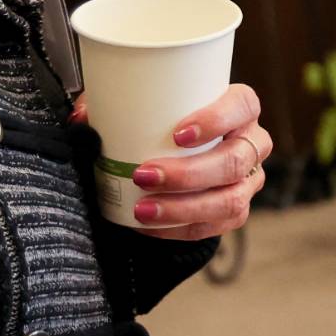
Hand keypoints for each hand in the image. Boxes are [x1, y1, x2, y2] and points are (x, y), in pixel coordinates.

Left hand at [128, 83, 270, 238]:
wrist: (181, 151)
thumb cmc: (167, 122)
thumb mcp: (145, 106)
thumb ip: (116, 106)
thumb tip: (82, 117)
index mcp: (240, 107)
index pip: (241, 106)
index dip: (216, 120)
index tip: (178, 135)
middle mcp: (253, 142)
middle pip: (233, 161)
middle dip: (188, 174)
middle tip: (144, 175)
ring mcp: (249, 180)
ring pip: (230, 200)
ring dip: (183, 208)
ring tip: (143, 209)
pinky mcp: (237, 210)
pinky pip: (216, 226)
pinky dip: (179, 229)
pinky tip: (151, 226)